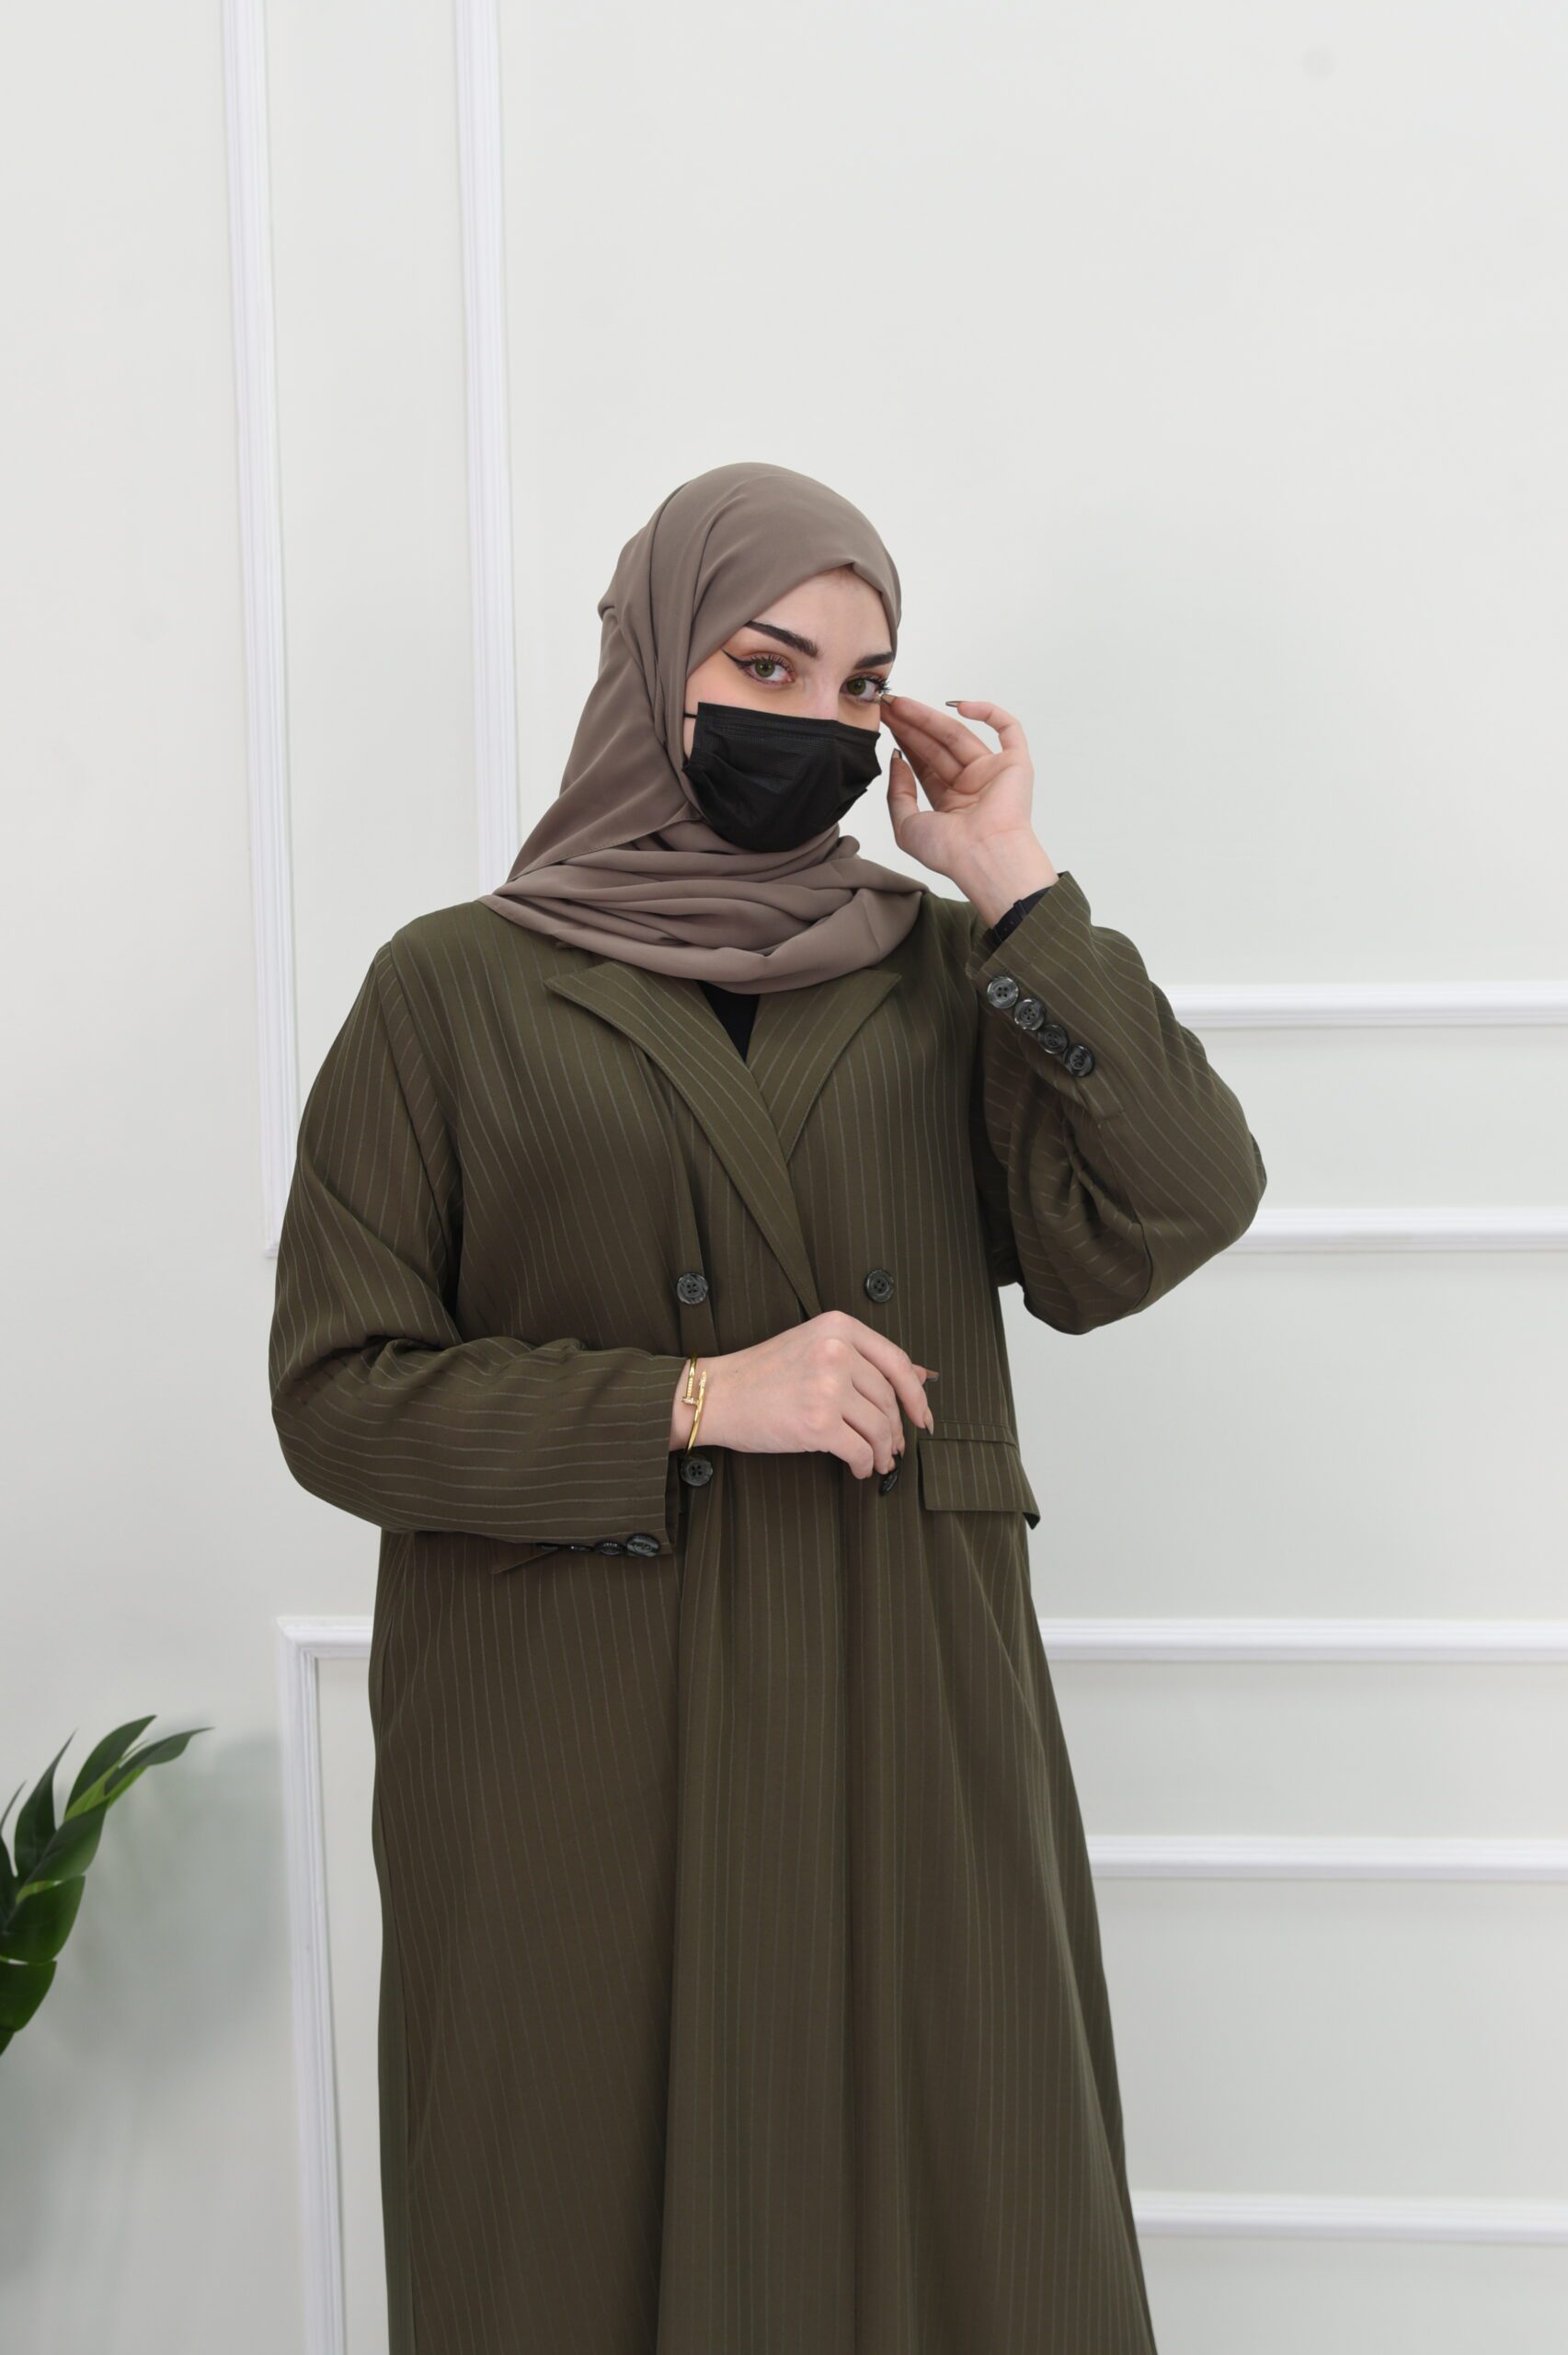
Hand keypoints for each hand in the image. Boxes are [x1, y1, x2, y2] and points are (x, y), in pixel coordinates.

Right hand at [669, 1312, 936, 1478]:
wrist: (718, 1395)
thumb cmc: (763, 1374)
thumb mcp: (816, 1347)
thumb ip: (866, 1359)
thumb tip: (922, 1376)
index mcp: (838, 1327)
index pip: (897, 1362)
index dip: (917, 1394)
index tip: (922, 1416)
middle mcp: (836, 1352)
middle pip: (889, 1398)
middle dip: (897, 1429)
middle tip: (896, 1447)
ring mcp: (827, 1387)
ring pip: (879, 1427)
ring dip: (885, 1451)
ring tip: (880, 1460)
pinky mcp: (817, 1422)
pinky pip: (860, 1450)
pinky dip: (865, 1464)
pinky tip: (859, 1468)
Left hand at [882, 694, 1057, 921]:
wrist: (984, 856)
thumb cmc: (949, 851)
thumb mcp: (906, 826)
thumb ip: (897, 793)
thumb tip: (896, 760)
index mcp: (949, 802)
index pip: (924, 764)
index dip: (904, 741)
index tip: (885, 723)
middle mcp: (971, 785)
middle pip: (937, 745)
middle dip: (912, 725)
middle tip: (889, 705)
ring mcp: (992, 773)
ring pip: (959, 734)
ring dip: (930, 717)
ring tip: (902, 704)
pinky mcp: (1015, 763)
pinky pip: (1008, 729)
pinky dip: (988, 712)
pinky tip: (959, 706)